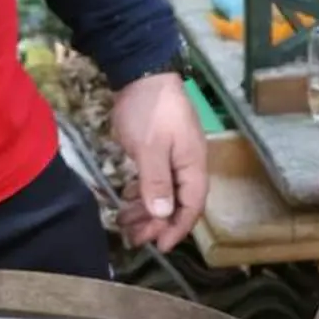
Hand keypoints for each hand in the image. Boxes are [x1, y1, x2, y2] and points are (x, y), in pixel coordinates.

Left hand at [111, 72, 207, 251]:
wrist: (143, 72)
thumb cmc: (150, 109)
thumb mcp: (150, 147)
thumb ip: (156, 181)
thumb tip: (161, 214)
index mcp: (193, 165)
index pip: (192, 206)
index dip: (176, 228)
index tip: (159, 246)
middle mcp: (188, 165)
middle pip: (177, 203)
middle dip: (156, 224)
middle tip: (133, 238)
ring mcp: (173, 157)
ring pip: (163, 194)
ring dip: (146, 212)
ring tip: (125, 224)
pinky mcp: (158, 151)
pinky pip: (153, 181)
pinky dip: (141, 194)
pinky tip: (126, 201)